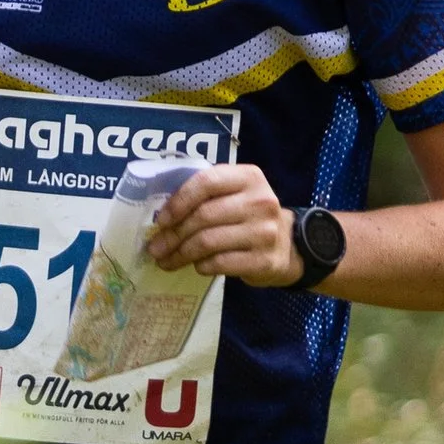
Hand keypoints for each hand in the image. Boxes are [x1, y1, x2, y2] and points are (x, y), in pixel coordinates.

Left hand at [145, 162, 304, 288]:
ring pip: (208, 242)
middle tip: (156, 248)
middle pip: (203, 216)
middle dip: (173, 235)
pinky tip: (196, 266)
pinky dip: (201, 266)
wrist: (288, 246)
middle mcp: (260, 201)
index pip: (206, 183)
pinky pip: (220, 263)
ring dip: (181, 254)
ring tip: (166, 261)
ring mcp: (265, 232)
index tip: (161, 220)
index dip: (178, 202)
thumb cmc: (249, 217)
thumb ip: (206, 195)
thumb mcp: (235, 194)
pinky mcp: (265, 260)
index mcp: (249, 177)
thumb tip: (160, 217)